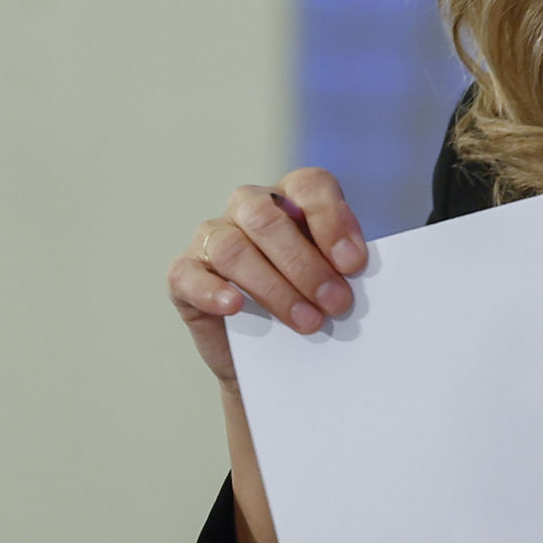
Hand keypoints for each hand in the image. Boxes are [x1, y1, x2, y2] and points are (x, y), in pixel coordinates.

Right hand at [169, 168, 368, 384]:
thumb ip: (343, 269)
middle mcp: (248, 207)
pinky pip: (189, 275)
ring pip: (234, 248)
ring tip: (307, 321)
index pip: (310, 186)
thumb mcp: (332, 280)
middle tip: (336, 303)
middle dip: (306, 264)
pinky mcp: (184, 273)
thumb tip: (357, 277)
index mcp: (290, 196)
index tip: (354, 263)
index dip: (332, 220)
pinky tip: (234, 306)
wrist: (271, 356)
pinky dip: (213, 291)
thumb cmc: (307, 304)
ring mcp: (211, 236)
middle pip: (269, 219)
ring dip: (274, 287)